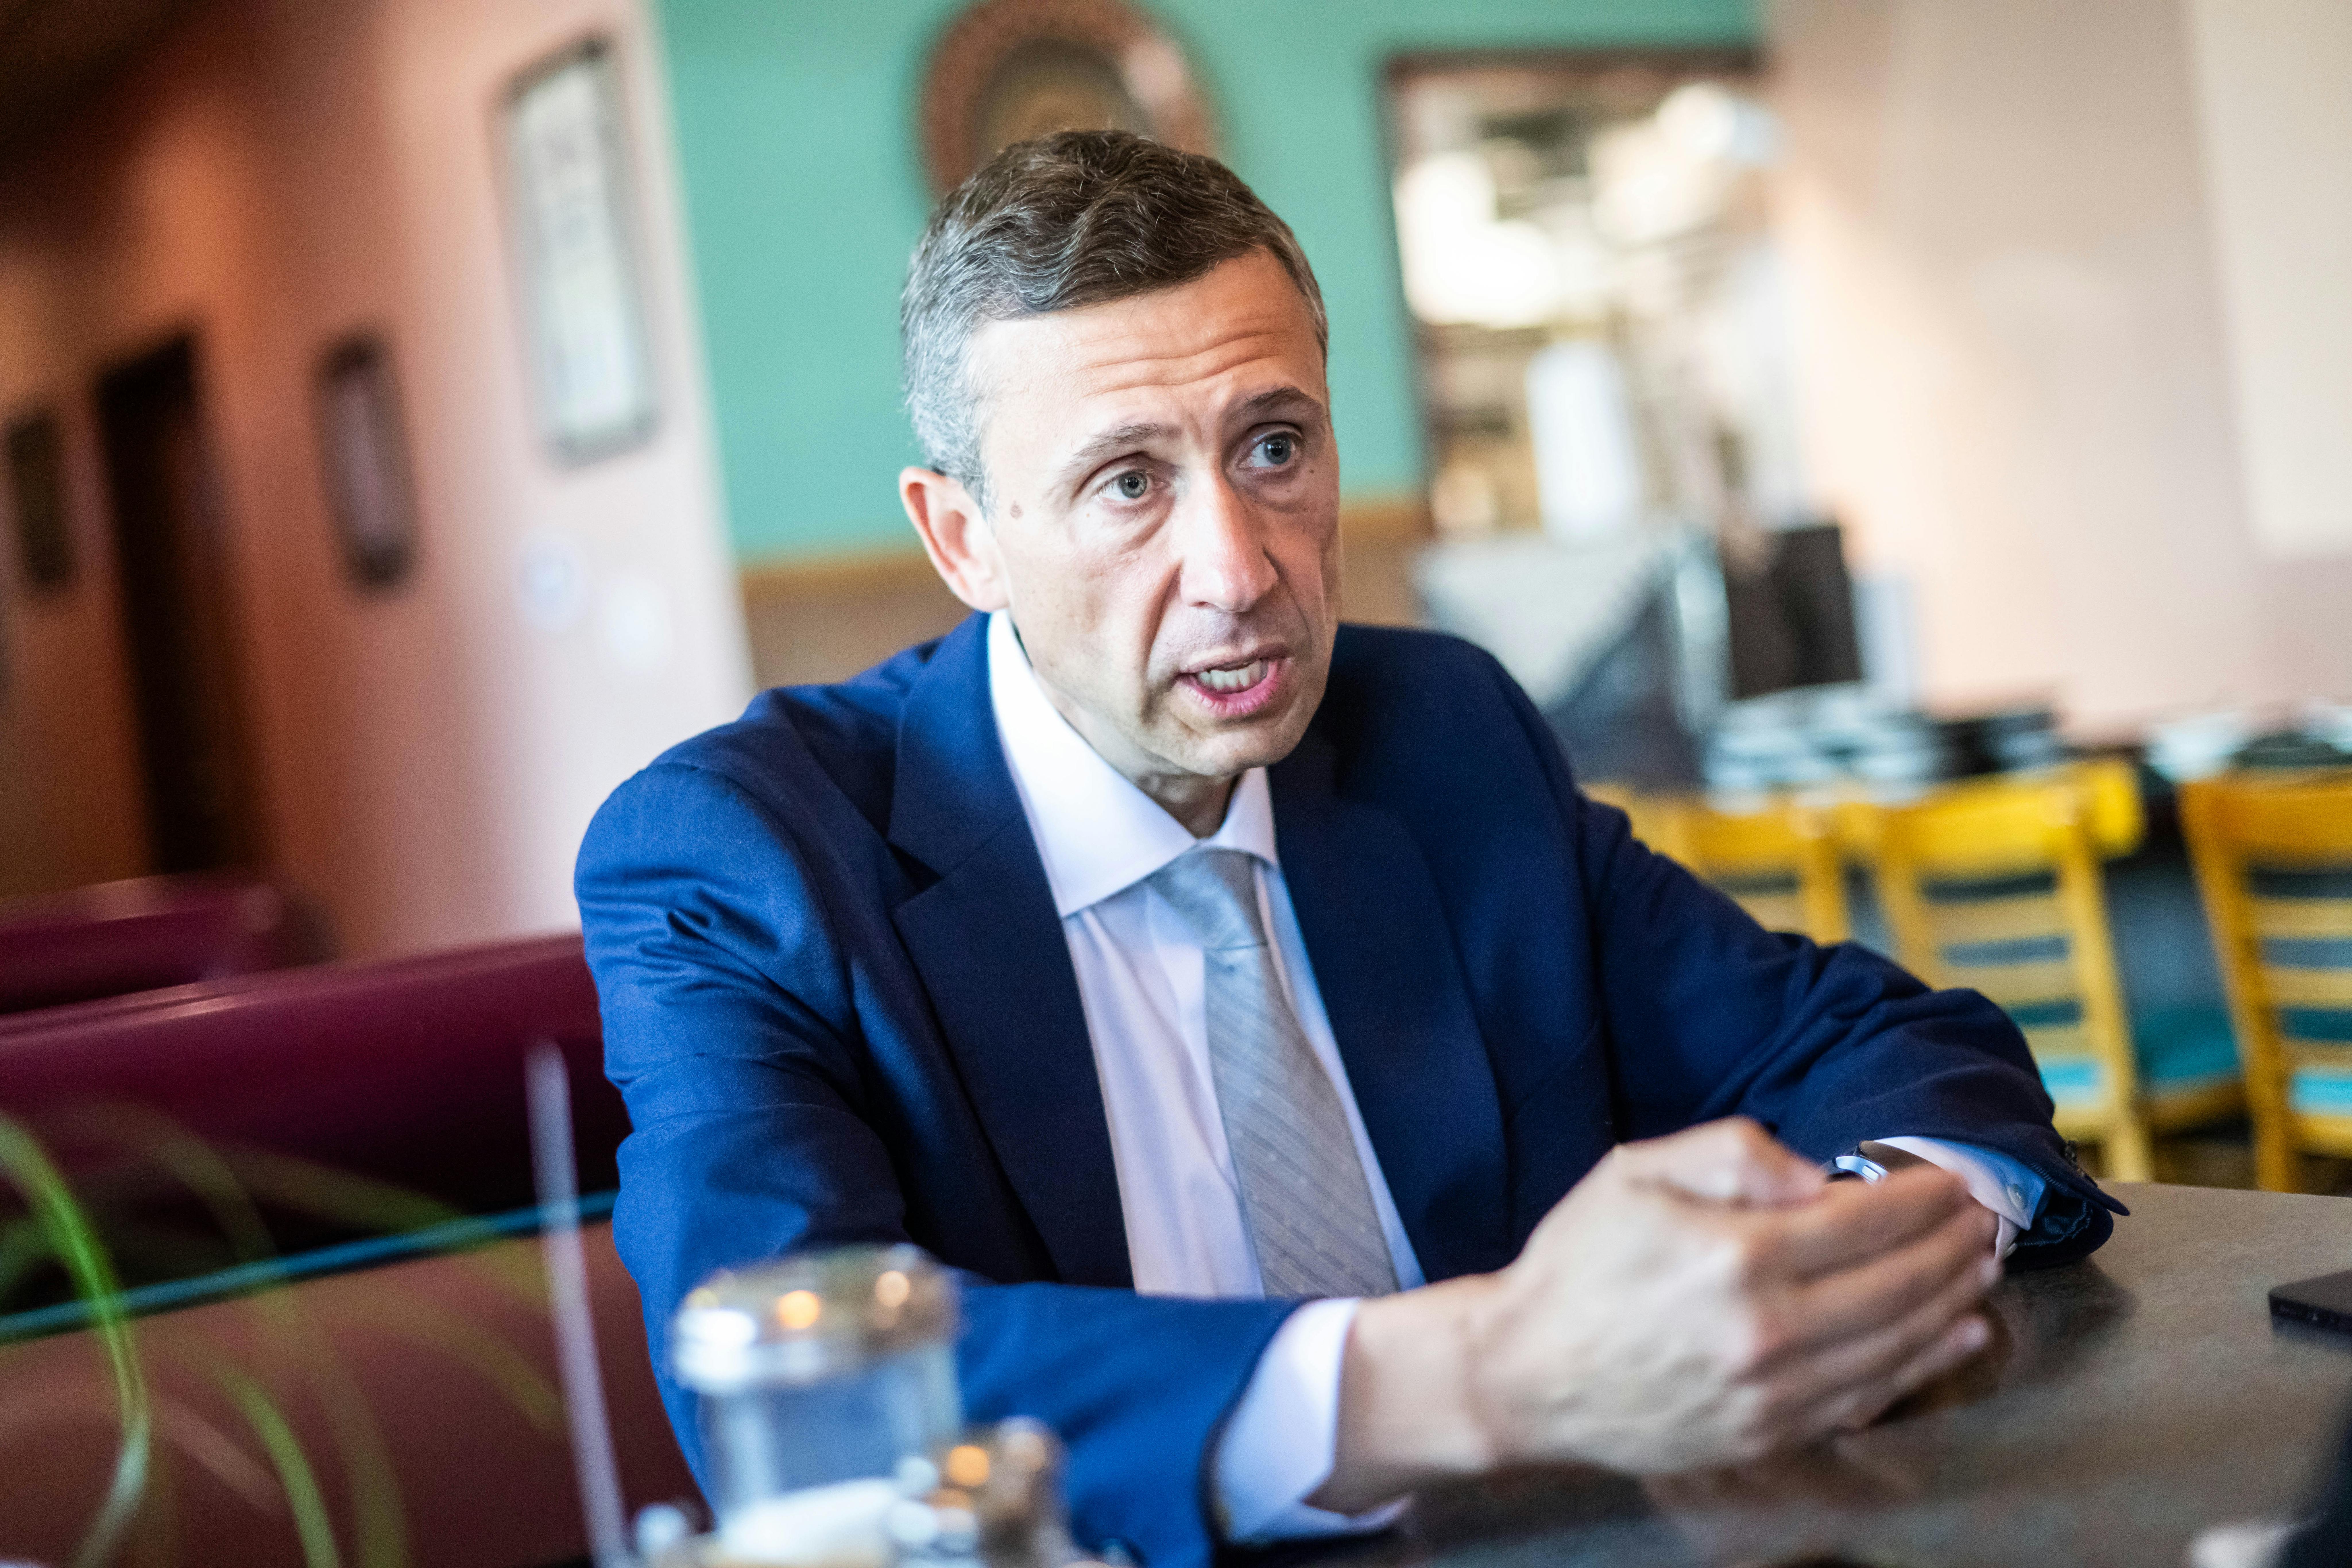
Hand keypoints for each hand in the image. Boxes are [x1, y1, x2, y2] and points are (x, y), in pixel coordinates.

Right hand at [1314, 1119, 1997, 1510]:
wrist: (1526, 1373)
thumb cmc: (1577, 1263)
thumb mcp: (1635, 1173)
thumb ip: (1731, 1155)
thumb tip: (1819, 1175)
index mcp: (1737, 1257)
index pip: (1867, 1221)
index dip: (1923, 1198)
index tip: (1955, 1179)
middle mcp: (1767, 1332)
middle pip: (1897, 1284)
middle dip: (1954, 1246)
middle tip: (1988, 1217)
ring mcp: (1773, 1395)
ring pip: (1896, 1344)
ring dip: (1953, 1300)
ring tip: (1984, 1265)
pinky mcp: (1769, 1435)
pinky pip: (1868, 1398)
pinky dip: (1923, 1365)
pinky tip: (1956, 1335)